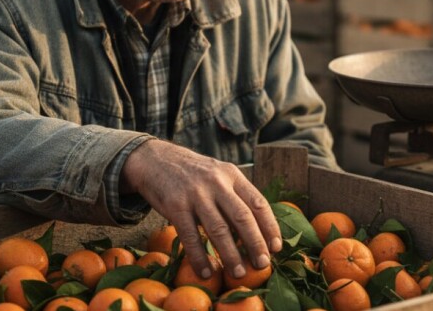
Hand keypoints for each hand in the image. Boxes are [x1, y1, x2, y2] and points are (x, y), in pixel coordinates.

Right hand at [121, 139, 281, 278]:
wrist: (156, 159)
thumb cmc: (193, 175)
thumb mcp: (218, 175)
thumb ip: (235, 196)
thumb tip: (257, 232)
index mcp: (232, 175)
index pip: (258, 203)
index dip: (270, 227)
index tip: (276, 248)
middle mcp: (217, 182)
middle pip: (243, 217)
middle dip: (255, 244)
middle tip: (263, 265)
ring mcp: (196, 193)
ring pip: (219, 229)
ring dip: (231, 254)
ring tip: (238, 273)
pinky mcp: (175, 205)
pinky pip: (190, 236)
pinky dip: (200, 257)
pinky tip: (207, 271)